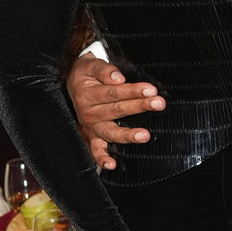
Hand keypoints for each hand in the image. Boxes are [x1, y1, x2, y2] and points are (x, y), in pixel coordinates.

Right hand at [66, 53, 164, 169]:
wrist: (73, 82)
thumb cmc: (87, 74)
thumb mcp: (92, 66)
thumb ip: (105, 71)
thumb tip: (118, 78)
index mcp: (89, 95)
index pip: (114, 93)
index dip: (134, 91)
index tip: (151, 89)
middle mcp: (89, 113)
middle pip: (117, 110)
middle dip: (140, 106)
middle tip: (158, 103)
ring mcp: (90, 127)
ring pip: (111, 132)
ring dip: (128, 135)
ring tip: (145, 135)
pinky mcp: (91, 136)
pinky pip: (95, 150)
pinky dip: (102, 158)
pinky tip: (112, 165)